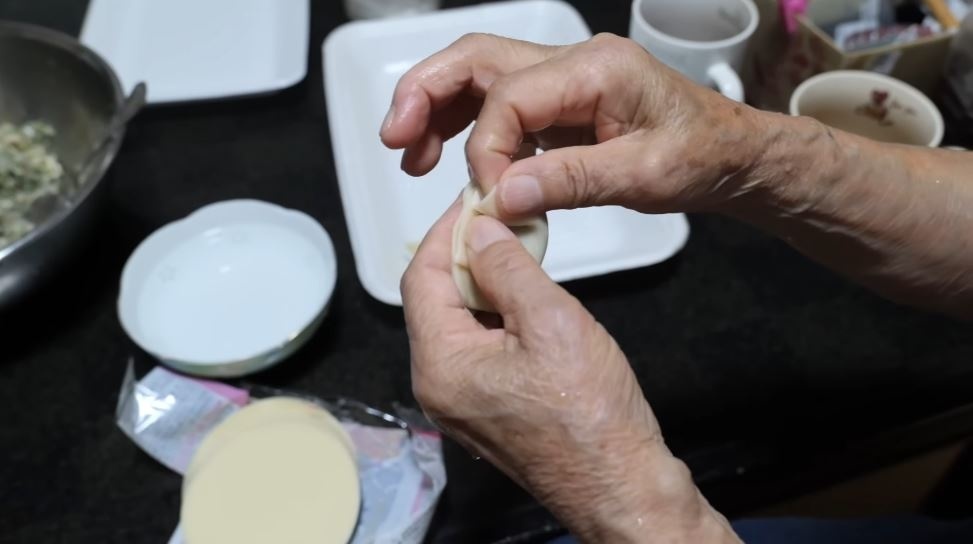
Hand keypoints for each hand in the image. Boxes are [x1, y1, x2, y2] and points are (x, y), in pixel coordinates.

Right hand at [380, 32, 761, 219]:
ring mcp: (563, 78)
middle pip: (476, 59)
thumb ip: (570, 182)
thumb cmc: (702, 156)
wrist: (730, 152)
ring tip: (406, 152)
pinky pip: (498, 102)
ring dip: (435, 108)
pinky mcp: (559, 101)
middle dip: (425, 94)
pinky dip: (463, 124)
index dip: (486, 147)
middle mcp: (573, 62)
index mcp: (596, 68)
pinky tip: (443, 153)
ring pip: (478, 76)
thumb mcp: (646, 176)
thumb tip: (500, 197)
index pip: (510, 96)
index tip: (488, 195)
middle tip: (393, 138)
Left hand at [401, 202, 738, 542]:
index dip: (446, 231)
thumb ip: (506, 267)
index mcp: (441, 365)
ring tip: (520, 250)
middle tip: (502, 219)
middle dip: (466, 255)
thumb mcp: (550, 321)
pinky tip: (525, 296)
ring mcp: (461, 403)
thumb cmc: (592, 416)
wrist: (621, 484)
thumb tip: (478, 229)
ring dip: (484, 283)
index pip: (421, 277)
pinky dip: (496, 315)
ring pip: (459, 323)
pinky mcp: (486, 410)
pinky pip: (478, 348)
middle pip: (435, 300)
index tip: (474, 200)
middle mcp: (438, 387)